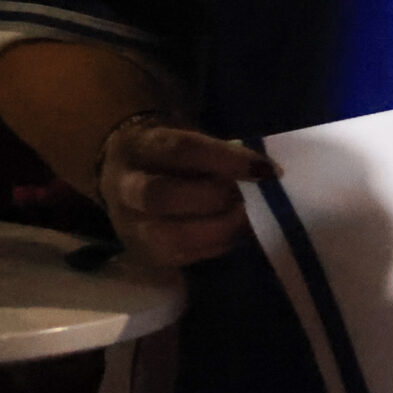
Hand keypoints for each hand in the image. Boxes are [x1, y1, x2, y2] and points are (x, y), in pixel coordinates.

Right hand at [97, 114, 276, 268]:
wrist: (126, 173)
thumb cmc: (173, 155)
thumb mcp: (189, 137)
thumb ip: (219, 153)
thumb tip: (266, 172)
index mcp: (141, 146)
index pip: (180, 149)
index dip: (226, 160)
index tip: (268, 170)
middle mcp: (125, 186)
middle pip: (161, 196)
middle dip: (214, 199)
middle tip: (250, 199)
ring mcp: (128, 224)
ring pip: (166, 236)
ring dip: (218, 230)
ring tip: (248, 220)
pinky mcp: (140, 251)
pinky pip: (177, 256)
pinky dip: (215, 247)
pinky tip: (237, 235)